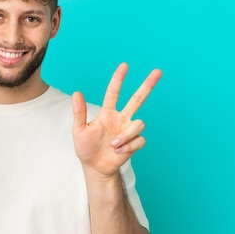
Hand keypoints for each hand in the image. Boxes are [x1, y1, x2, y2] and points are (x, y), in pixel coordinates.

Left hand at [72, 63, 161, 177]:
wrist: (95, 167)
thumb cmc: (86, 148)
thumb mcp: (79, 130)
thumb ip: (79, 112)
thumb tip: (76, 93)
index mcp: (107, 113)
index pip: (114, 92)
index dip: (119, 79)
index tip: (124, 66)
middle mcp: (121, 118)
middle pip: (138, 99)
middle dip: (148, 85)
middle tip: (158, 71)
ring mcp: (128, 130)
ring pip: (139, 124)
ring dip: (125, 135)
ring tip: (113, 144)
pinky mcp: (134, 143)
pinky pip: (139, 140)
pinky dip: (128, 146)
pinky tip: (118, 151)